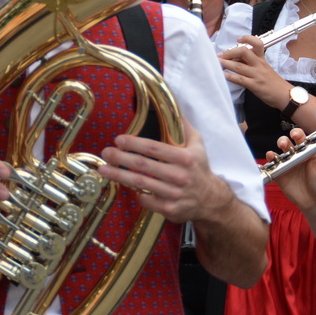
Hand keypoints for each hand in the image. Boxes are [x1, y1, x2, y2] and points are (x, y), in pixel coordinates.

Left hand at [99, 117, 231, 224]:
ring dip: (119, 176)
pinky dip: (136, 193)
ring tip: (104, 169)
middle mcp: (179, 176)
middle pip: (144, 165)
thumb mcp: (197, 145)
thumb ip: (184, 127)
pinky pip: (146, 200)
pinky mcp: (169, 209)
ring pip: (141, 183)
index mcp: (185, 158)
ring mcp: (174, 194)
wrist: (211, 200)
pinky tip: (127, 186)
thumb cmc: (200, 168)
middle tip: (106, 152)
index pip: (155, 149)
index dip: (135, 143)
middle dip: (121, 158)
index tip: (119, 140)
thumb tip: (173, 106)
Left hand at [219, 35, 288, 108]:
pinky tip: (223, 75)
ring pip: (239, 66)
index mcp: (262, 59)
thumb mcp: (264, 68)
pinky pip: (240, 79)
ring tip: (217, 62)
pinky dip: (230, 76)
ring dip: (226, 63)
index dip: (247, 38)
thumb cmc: (273, 82)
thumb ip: (251, 63)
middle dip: (229, 52)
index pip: (257, 43)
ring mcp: (257, 75)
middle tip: (220, 55)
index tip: (238, 39)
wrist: (284, 95)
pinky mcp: (255, 85)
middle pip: (244, 52)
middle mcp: (259, 64)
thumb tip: (235, 59)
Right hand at [267, 126, 315, 210]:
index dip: (297, 134)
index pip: (300, 139)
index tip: (296, 135)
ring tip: (272, 156)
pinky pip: (270, 169)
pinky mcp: (279, 175)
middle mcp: (294, 156)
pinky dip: (264, 166)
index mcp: (305, 152)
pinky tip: (260, 166)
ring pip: (277, 155)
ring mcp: (286, 165)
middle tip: (284, 144)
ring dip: (273, 153)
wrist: (313, 202)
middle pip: (286, 144)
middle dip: (283, 141)